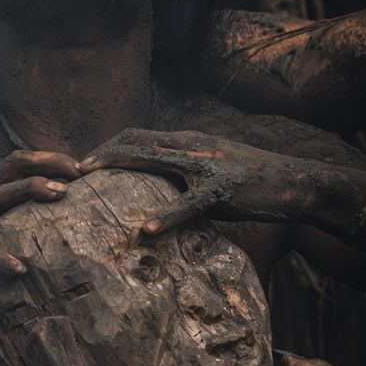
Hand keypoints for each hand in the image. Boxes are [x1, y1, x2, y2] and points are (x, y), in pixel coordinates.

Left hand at [80, 128, 299, 234]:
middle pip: (135, 141)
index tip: (83, 163)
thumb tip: (152, 183)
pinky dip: (164, 216)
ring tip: (90, 184)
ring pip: (153, 161)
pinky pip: (187, 204)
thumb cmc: (250, 179)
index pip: (136, 135)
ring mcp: (206, 166)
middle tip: (72, 171)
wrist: (293, 182)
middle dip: (101, 154)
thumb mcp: (211, 166)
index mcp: (187, 141)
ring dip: (118, 168)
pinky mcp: (221, 191)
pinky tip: (146, 231)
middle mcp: (192, 146)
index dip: (106, 146)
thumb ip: (182, 169)